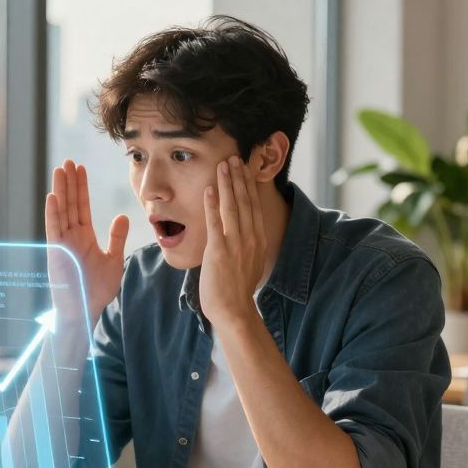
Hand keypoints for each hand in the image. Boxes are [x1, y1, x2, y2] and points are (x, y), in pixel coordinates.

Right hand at [44, 159, 129, 331]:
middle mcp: (71, 237)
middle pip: (69, 204)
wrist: (84, 311)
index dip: (81, 188)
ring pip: (61, 211)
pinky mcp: (56, 253)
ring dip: (60, 190)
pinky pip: (54, 229)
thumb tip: (122, 215)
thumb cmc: (96, 290)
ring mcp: (62, 244)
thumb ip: (116, 237)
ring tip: (60, 170)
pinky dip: (53, 213)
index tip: (81, 169)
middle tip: (68, 161)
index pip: (82, 207)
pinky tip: (53, 195)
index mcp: (84, 237)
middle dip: (69, 182)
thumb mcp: (113, 260)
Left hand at [200, 156, 266, 327]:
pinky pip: (215, 222)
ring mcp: (236, 243)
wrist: (233, 310)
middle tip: (234, 157)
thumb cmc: (236, 289)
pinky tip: (210, 189)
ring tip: (223, 165)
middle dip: (239, 177)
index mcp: (258, 239)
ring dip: (227, 184)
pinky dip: (212, 204)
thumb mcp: (249, 262)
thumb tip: (244, 233)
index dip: (248, 184)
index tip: (244, 168)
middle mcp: (250, 237)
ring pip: (232, 207)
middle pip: (245, 201)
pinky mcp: (219, 251)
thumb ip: (247, 244)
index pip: (253, 205)